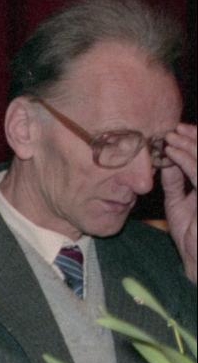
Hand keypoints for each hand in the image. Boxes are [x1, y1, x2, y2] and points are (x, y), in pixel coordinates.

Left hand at [161, 123, 195, 281]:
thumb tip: (167, 161)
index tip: (178, 131)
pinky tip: (172, 152)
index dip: (196, 142)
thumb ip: (176, 183)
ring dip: (189, 145)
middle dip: (195, 138)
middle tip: (176, 127)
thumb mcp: (179, 204)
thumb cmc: (191, 236)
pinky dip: (186, 160)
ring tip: (171, 135)